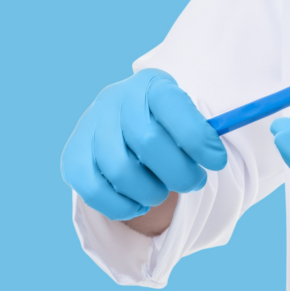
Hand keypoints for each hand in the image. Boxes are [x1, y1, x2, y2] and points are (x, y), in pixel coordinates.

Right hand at [61, 69, 226, 221]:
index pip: (174, 106)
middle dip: (179, 172)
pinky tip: (139, 202)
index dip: (199, 139)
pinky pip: (94, 191)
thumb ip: (204, 134)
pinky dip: (122, 206)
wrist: (124, 130)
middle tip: (193, 182)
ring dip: (152, 192)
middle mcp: (115, 98)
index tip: (216, 161)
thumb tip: (215, 156)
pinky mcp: (72, 157)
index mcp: (150, 84)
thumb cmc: (167, 128)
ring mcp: (89, 126)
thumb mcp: (188, 119)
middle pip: (148, 142)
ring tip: (162, 192)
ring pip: (121, 171)